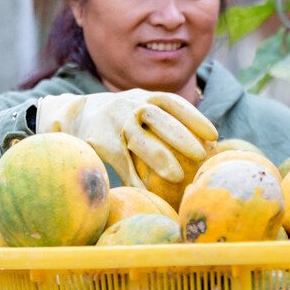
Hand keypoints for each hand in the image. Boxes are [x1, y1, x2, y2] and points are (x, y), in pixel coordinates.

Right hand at [36, 90, 215, 186]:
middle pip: (159, 119)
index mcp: (145, 96)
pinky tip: (150, 193)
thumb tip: (207, 142)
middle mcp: (131, 106)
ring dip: (159, 159)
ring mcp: (114, 124)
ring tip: (178, 176)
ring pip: (140, 141)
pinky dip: (135, 179)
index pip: (174, 103)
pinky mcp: (100, 142)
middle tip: (201, 154)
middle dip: (181, 136)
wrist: (75, 113)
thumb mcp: (141, 104)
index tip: (214, 135)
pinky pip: (121, 163)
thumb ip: (166, 117)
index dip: (195, 117)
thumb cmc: (123, 114)